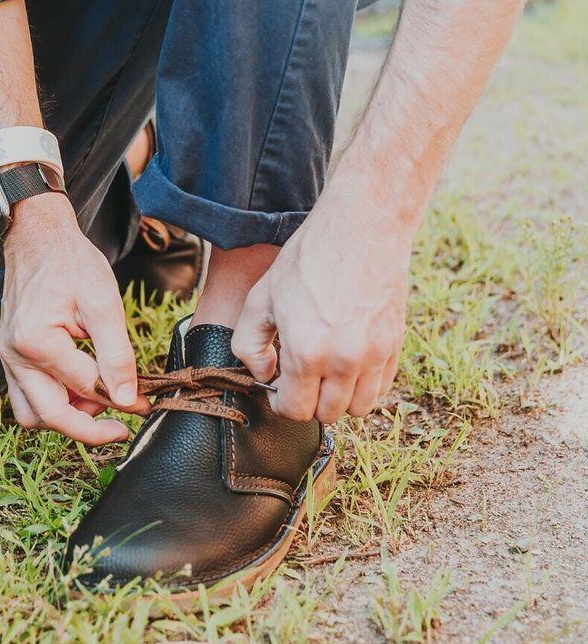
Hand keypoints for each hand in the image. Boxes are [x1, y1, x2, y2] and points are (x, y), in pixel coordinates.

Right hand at [0, 193, 149, 443]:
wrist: (39, 238)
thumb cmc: (71, 263)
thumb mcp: (104, 304)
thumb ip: (116, 355)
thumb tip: (127, 399)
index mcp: (35, 341)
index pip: (83, 388)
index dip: (119, 401)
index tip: (144, 404)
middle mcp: (13, 355)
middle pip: (47, 416)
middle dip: (88, 428)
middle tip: (122, 427)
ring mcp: (8, 358)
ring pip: (33, 413)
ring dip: (68, 417)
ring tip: (102, 403)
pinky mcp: (12, 356)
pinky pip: (29, 395)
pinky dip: (56, 401)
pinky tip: (84, 389)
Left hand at [232, 163, 412, 422]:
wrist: (361, 228)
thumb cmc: (308, 259)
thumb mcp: (260, 297)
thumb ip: (248, 344)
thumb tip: (264, 374)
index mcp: (306, 352)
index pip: (294, 411)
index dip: (281, 402)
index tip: (279, 384)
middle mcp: (343, 362)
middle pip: (326, 415)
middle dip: (308, 401)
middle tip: (301, 375)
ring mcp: (374, 355)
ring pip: (358, 409)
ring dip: (338, 398)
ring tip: (325, 372)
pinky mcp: (396, 345)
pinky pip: (381, 388)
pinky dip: (364, 384)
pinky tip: (348, 360)